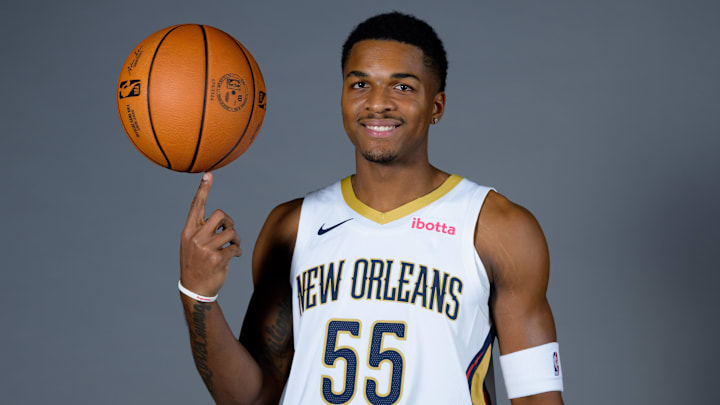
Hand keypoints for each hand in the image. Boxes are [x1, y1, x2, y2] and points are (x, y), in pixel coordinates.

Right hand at [180, 172, 241, 296]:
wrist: (195, 289)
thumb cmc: (197, 263)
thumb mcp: (192, 245)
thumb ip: (203, 230)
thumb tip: (222, 219)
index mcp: (188, 231)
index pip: (196, 206)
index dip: (203, 190)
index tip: (208, 174)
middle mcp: (195, 237)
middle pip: (220, 214)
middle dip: (229, 222)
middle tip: (229, 231)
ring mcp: (205, 248)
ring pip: (231, 232)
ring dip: (235, 239)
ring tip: (232, 246)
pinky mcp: (217, 259)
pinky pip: (235, 247)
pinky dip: (237, 251)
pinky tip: (233, 256)